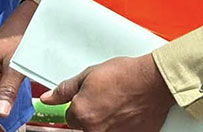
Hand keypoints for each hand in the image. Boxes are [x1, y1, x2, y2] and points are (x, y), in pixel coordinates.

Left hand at [41, 54, 174, 131]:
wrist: (154, 82)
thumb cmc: (125, 75)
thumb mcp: (89, 75)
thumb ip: (65, 89)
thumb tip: (48, 98)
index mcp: (81, 114)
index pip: (69, 117)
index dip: (78, 105)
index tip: (87, 98)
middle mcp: (95, 130)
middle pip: (84, 126)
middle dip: (91, 114)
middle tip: (106, 99)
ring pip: (101, 130)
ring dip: (106, 120)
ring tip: (118, 104)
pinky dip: (120, 125)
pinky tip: (127, 112)